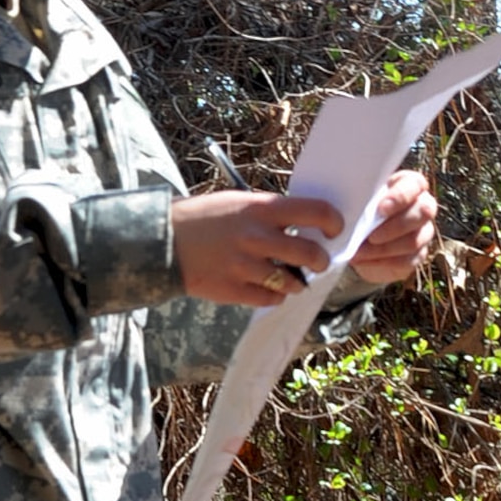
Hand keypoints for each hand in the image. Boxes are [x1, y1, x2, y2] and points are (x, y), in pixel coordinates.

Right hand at [171, 189, 342, 306]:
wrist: (165, 240)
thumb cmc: (206, 217)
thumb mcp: (240, 202)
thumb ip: (271, 213)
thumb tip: (306, 224)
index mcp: (261, 209)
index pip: (316, 212)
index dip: (333, 222)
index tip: (334, 229)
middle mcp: (257, 237)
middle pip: (311, 254)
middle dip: (321, 261)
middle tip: (318, 261)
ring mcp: (246, 266)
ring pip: (293, 281)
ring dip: (297, 281)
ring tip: (291, 276)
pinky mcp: (234, 290)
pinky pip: (271, 298)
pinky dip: (276, 295)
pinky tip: (269, 286)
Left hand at [351, 169, 437, 285]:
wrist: (361, 240)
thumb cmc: (361, 210)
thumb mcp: (359, 201)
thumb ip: (359, 202)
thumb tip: (347, 212)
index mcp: (409, 184)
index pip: (415, 184)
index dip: (401, 196)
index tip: (380, 210)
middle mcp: (422, 205)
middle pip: (423, 212)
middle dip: (396, 226)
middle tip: (370, 236)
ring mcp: (424, 231)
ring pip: (414, 240)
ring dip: (384, 248)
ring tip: (360, 252)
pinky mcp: (419, 254)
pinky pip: (407, 260)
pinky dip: (382, 262)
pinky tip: (363, 260)